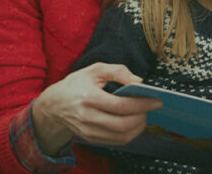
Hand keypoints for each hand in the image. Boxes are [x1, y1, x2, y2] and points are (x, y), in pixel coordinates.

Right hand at [31, 63, 161, 153]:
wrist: (55, 104)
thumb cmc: (76, 84)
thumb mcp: (94, 69)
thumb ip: (118, 71)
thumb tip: (139, 81)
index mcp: (88, 97)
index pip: (120, 105)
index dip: (142, 104)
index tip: (156, 101)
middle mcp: (87, 116)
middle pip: (122, 124)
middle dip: (142, 117)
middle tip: (150, 108)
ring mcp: (88, 130)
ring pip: (121, 136)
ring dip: (138, 127)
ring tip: (143, 115)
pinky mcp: (91, 138)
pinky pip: (116, 141)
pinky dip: (129, 134)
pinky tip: (133, 123)